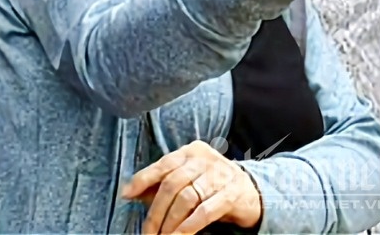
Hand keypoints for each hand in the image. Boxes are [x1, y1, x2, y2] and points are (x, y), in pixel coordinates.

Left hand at [123, 140, 261, 233]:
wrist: (253, 192)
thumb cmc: (212, 185)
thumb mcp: (189, 178)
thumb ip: (163, 183)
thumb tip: (131, 193)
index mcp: (190, 151)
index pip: (162, 164)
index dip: (142, 180)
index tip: (127, 195)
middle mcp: (204, 160)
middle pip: (172, 184)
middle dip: (156, 210)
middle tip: (148, 230)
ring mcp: (220, 176)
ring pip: (187, 199)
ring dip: (171, 222)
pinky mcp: (232, 195)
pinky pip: (205, 212)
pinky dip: (189, 226)